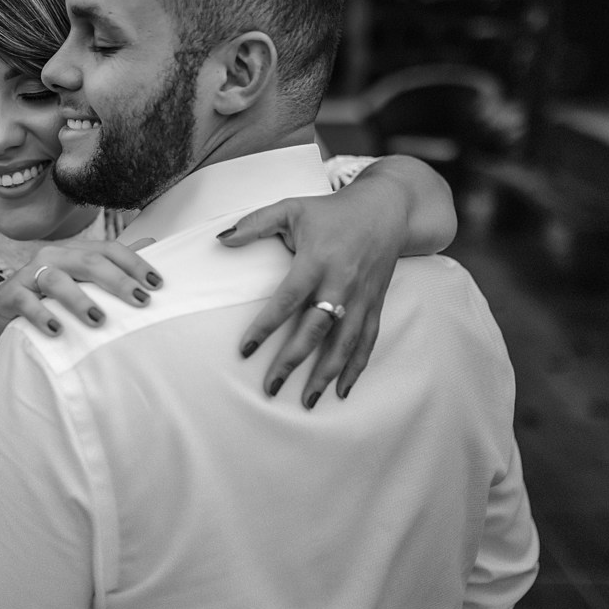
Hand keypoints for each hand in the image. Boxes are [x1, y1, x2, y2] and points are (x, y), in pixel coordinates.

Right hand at [0, 239, 159, 343]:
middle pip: (88, 261)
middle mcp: (52, 258)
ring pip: (56, 279)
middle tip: (140, 301)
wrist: (2, 319)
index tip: (156, 284)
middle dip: (117, 280)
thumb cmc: (50, 300)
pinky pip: (25, 302)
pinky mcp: (8, 296)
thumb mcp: (82, 283)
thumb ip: (112, 265)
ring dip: (79, 299)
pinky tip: (57, 330)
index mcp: (74, 253)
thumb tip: (152, 241)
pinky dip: (41, 315)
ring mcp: (28, 276)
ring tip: (98, 319)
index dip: (134, 264)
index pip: (109, 250)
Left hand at [217, 193, 405, 407]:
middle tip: (271, 388)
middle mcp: (341, 284)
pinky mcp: (375, 305)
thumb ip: (255, 223)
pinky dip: (355, 368)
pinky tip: (342, 390)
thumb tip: (221, 238)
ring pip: (343, 344)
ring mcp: (361, 298)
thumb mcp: (292, 207)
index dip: (265, 327)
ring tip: (306, 401)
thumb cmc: (332, 210)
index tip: (245, 350)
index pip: (287, 300)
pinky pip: (367, 342)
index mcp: (317, 261)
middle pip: (315, 331)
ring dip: (325, 375)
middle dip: (292, 362)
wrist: (387, 209)